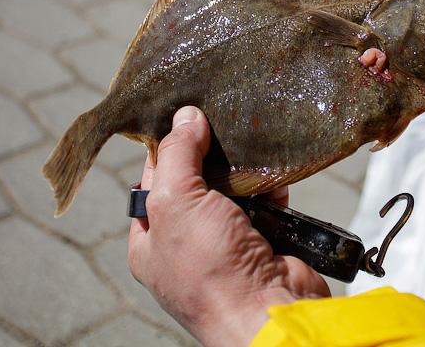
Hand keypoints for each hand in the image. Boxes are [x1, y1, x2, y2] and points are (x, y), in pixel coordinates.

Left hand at [128, 106, 329, 346]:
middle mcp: (187, 244)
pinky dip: (270, 185)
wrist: (270, 310)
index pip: (152, 181)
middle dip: (208, 154)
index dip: (165, 147)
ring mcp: (227, 245)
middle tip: (220, 117)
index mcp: (152, 241)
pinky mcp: (264, 242)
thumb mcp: (177, 202)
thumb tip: (186, 115)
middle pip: (195, 183)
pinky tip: (272, 165)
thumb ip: (178, 155)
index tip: (182, 113)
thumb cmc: (211, 268)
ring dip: (241, 168)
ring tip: (247, 134)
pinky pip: (266, 203)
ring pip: (232, 192)